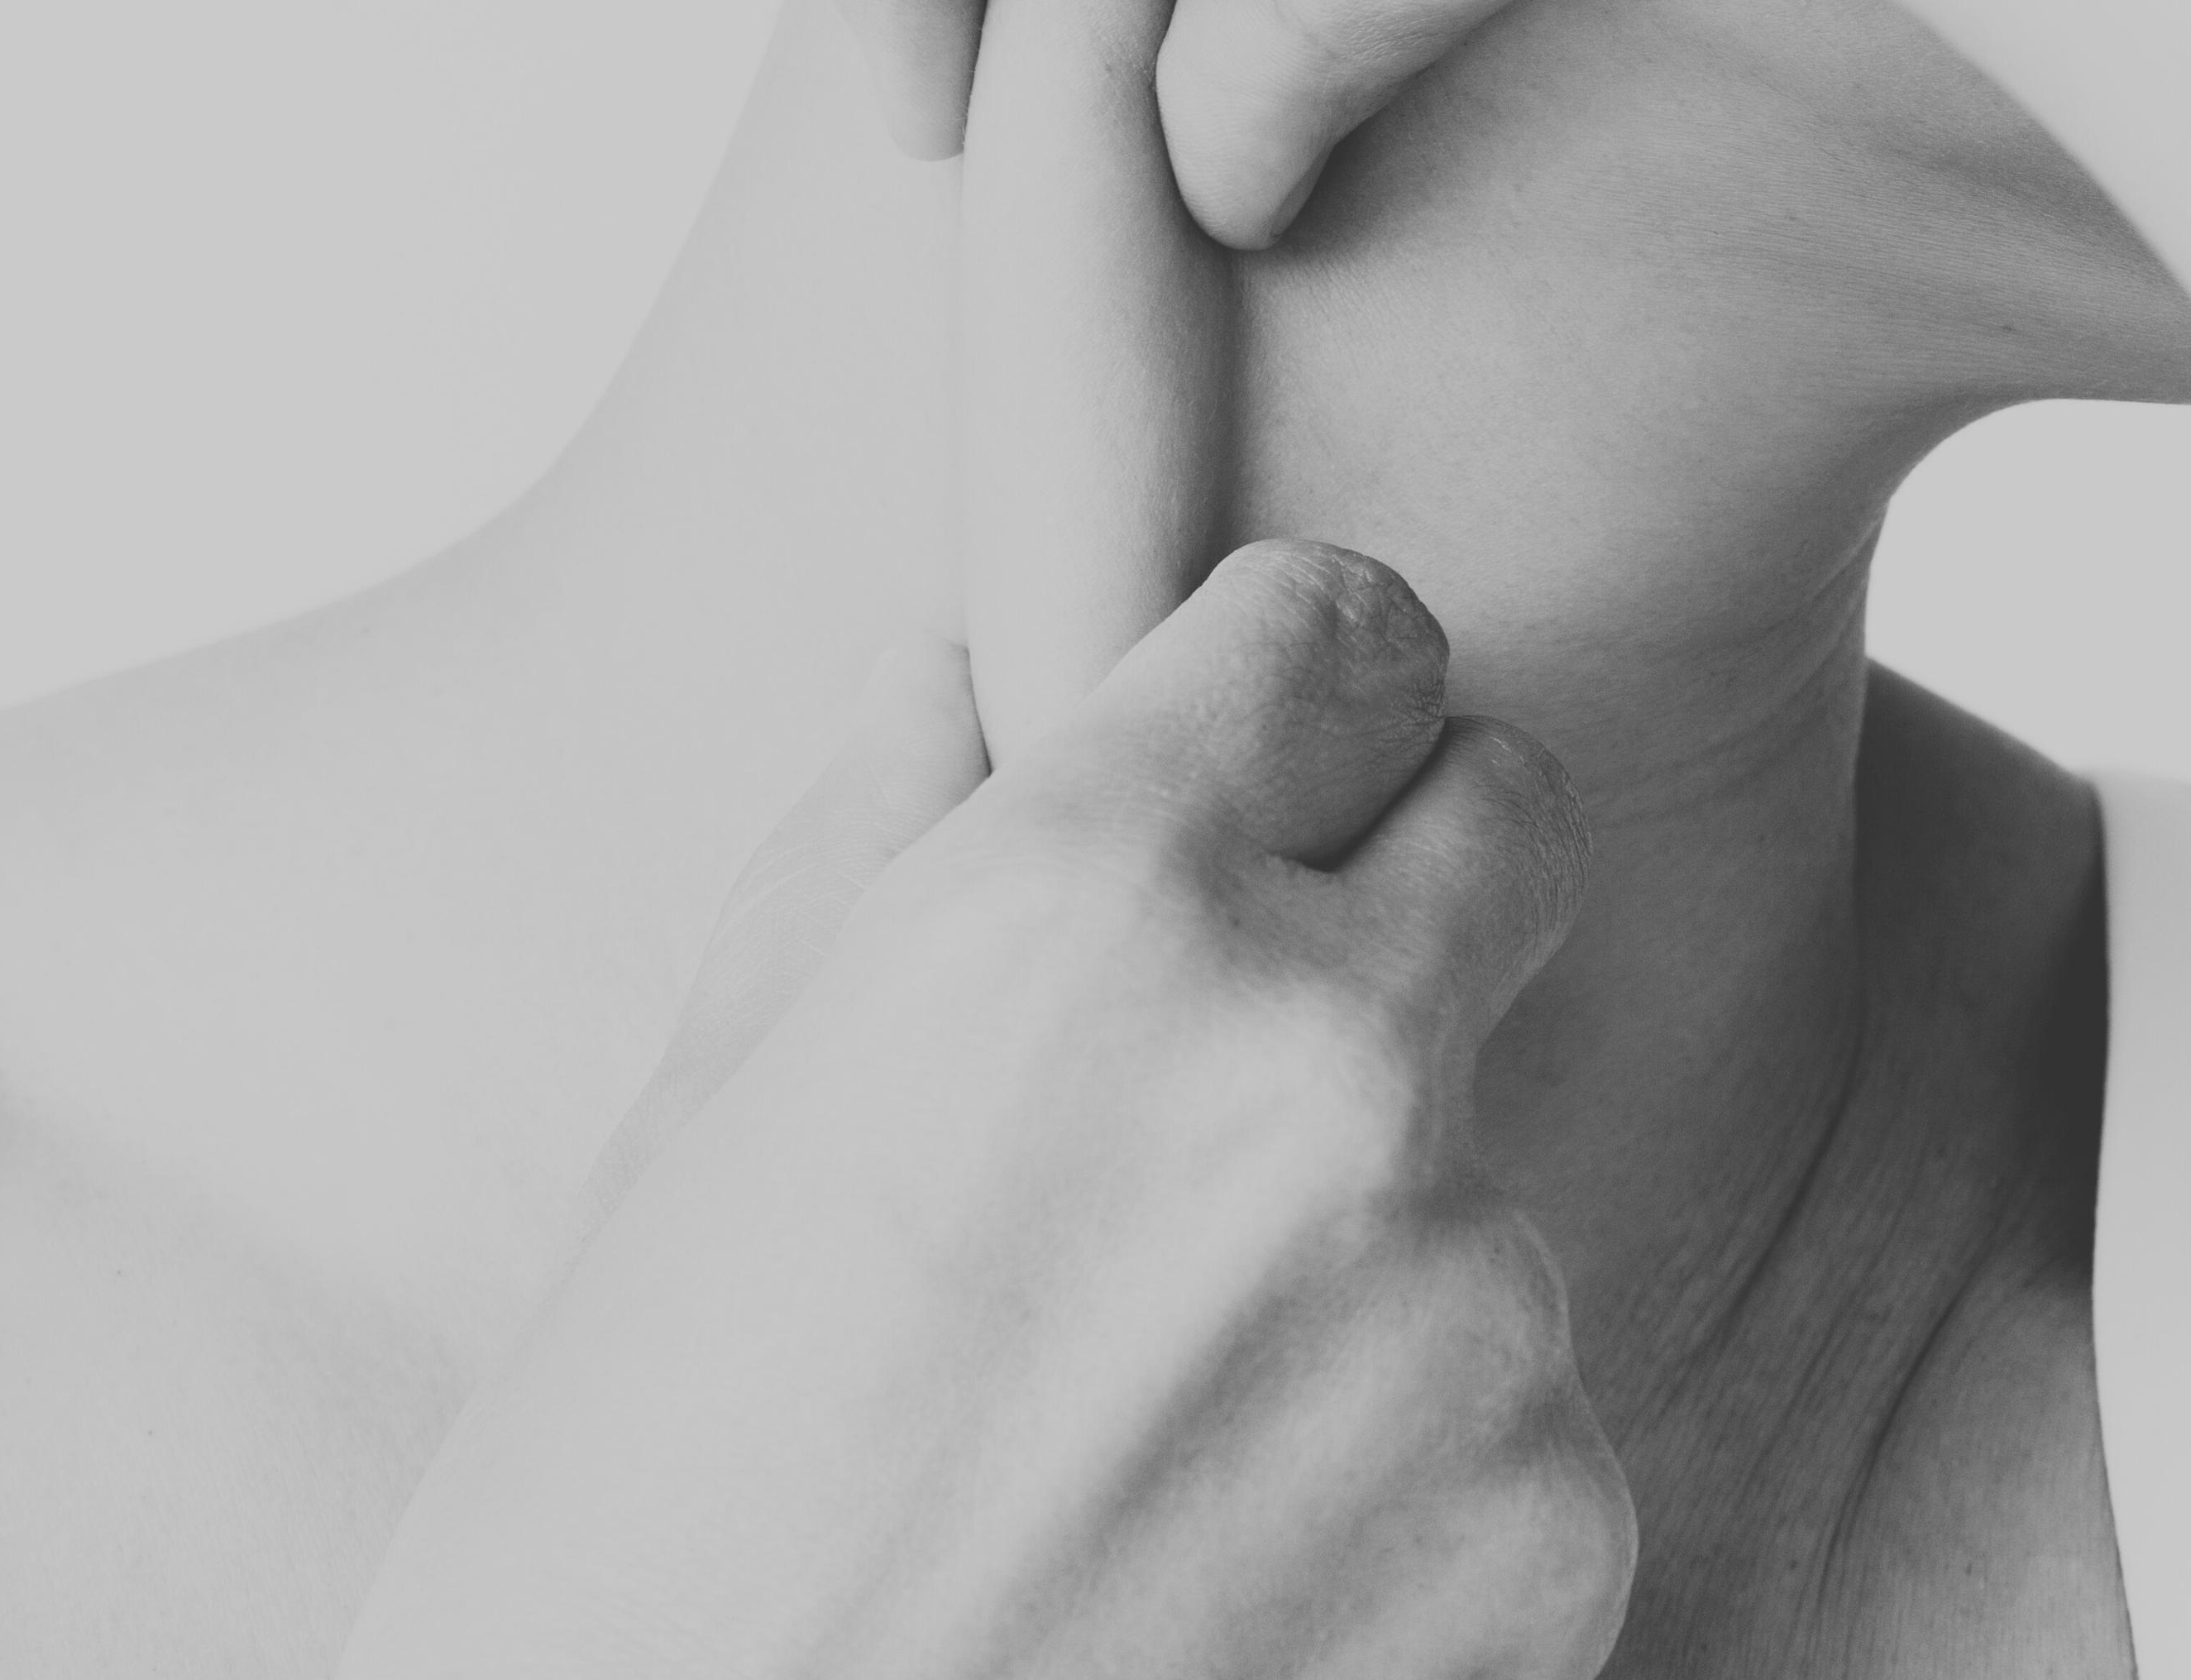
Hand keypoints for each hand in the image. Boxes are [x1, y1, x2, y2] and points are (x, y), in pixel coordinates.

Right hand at [336, 541, 1631, 1679]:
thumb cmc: (623, 1552)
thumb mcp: (680, 1149)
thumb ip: (855, 861)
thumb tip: (954, 679)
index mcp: (1080, 909)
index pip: (1336, 628)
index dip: (1288, 681)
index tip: (1262, 747)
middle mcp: (1322, 1063)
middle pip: (1511, 817)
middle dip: (1399, 879)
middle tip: (1239, 1039)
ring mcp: (1472, 1309)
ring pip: (1495, 1151)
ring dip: (1374, 1221)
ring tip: (1147, 1406)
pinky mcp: (1567, 1535)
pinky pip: (1529, 1405)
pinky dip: (1419, 1456)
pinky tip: (1226, 1563)